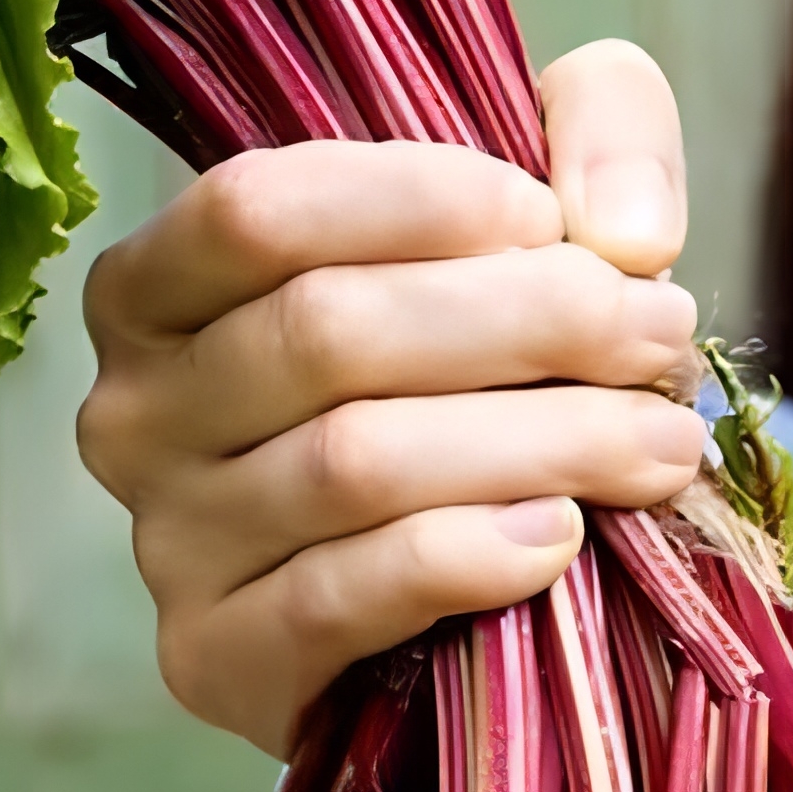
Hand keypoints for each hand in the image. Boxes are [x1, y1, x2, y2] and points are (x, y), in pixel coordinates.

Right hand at [78, 42, 707, 754]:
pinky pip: (343, 595)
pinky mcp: (217, 659)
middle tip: (658, 335)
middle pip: (326, 332)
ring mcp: (166, 543)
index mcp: (161, 285)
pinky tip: (559, 536)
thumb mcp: (536, 209)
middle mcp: (134, 410)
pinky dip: (467, 558)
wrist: (456, 597)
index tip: (554, 222)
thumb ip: (594, 132)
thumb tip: (622, 231)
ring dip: (538, 443)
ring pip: (354, 464)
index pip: (258, 210)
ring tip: (658, 443)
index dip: (419, 201)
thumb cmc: (478, 374)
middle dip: (526, 323)